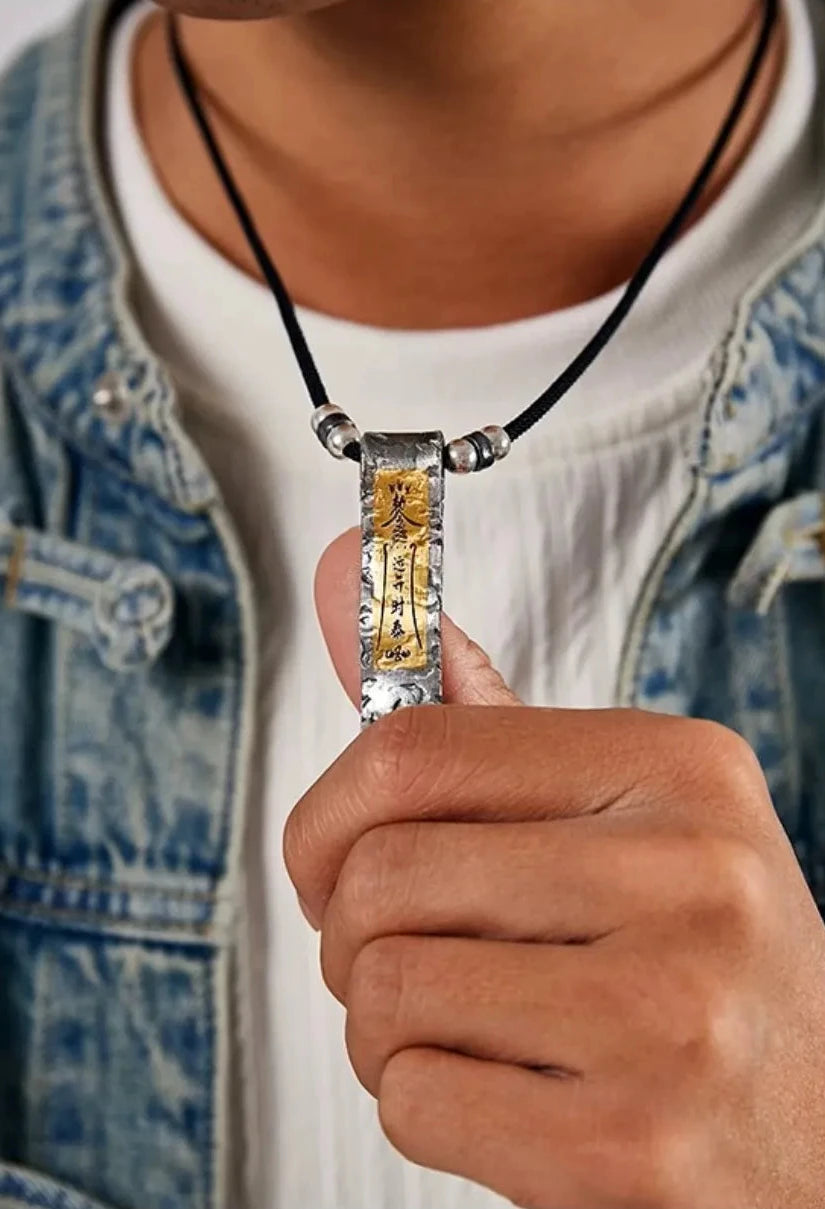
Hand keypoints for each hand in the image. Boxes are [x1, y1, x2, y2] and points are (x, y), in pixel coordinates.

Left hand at [284, 530, 824, 1208]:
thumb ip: (475, 716)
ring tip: (470, 1029)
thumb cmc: (689, 959)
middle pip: (381, 877)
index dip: (323, 818)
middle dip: (355, 938)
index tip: (327, 863)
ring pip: (384, 994)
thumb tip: (345, 574)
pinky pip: (415, 1102)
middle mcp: (694, 877)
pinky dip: (425, 1105)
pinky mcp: (636, 1150)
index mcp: (677, 769)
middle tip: (410, 961)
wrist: (812, 1136)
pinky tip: (509, 1097)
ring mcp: (674, 1017)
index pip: (410, 749)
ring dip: (386, 1028)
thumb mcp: (621, 815)